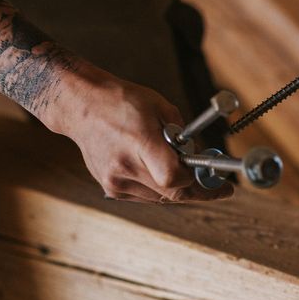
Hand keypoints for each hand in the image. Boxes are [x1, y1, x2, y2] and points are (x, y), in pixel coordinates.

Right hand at [48, 65, 232, 203]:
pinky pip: (144, 196)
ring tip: (187, 174)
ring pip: (159, 198)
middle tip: (217, 189)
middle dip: (197, 190)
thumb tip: (197, 156)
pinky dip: (158, 188)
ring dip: (177, 189)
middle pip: (171, 193)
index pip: (173, 178)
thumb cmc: (122, 101)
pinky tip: (161, 172)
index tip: (217, 183)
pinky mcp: (109, 187)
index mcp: (139, 142)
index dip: (197, 182)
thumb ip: (182, 135)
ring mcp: (115, 181)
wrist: (82, 106)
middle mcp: (125, 166)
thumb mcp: (161, 107)